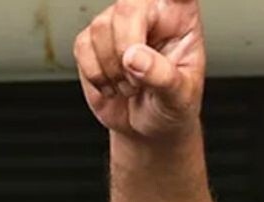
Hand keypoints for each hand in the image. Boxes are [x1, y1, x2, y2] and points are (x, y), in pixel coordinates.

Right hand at [74, 0, 205, 142]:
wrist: (148, 128)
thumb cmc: (172, 107)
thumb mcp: (179, 98)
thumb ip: (163, 77)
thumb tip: (134, 56)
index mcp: (181, 20)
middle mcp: (149, 15)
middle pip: (129, 6)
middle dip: (127, 45)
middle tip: (137, 79)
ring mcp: (118, 24)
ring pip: (101, 28)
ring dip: (113, 69)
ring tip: (132, 88)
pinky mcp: (92, 40)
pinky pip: (82, 47)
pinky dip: (97, 75)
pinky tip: (114, 86)